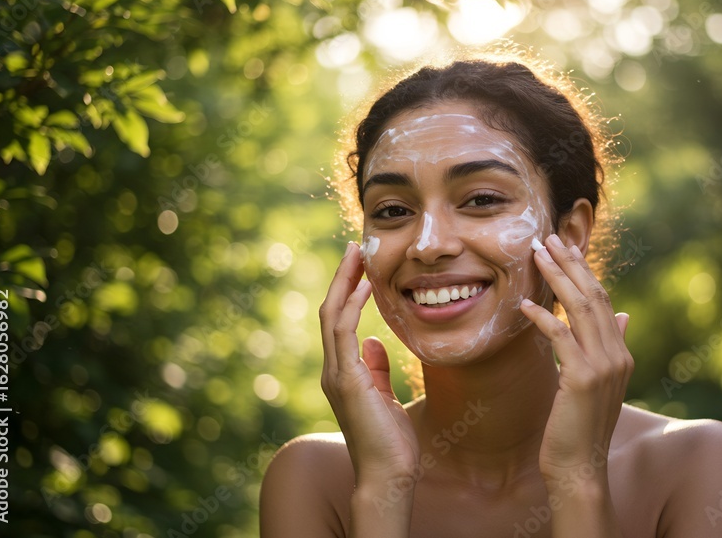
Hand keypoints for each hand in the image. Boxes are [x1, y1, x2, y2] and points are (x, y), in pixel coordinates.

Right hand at [319, 242, 419, 484]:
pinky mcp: (346, 381)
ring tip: (356, 254)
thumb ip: (376, 369)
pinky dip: (352, 305)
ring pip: (332, 316)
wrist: (388, 474)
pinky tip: (365, 285)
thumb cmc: (390, 441)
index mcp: (343, 372)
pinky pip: (344, 333)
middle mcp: (333, 370)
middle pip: (330, 311)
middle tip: (354, 246)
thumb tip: (374, 341)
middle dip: (342, 277)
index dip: (346, 290)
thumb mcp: (385, 396)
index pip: (338, 321)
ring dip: (344, 282)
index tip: (359, 264)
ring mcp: (336, 375)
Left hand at [519, 234, 632, 482]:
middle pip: (594, 296)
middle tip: (547, 238)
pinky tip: (524, 305)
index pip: (603, 300)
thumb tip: (625, 315)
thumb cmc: (581, 427)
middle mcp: (617, 355)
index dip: (584, 270)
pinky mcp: (582, 379)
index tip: (564, 247)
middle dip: (570, 264)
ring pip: (580, 309)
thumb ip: (613, 346)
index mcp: (621, 353)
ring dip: (557, 279)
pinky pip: (562, 337)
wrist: (581, 468)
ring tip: (536, 256)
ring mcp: (603, 367)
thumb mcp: (600, 383)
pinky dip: (543, 318)